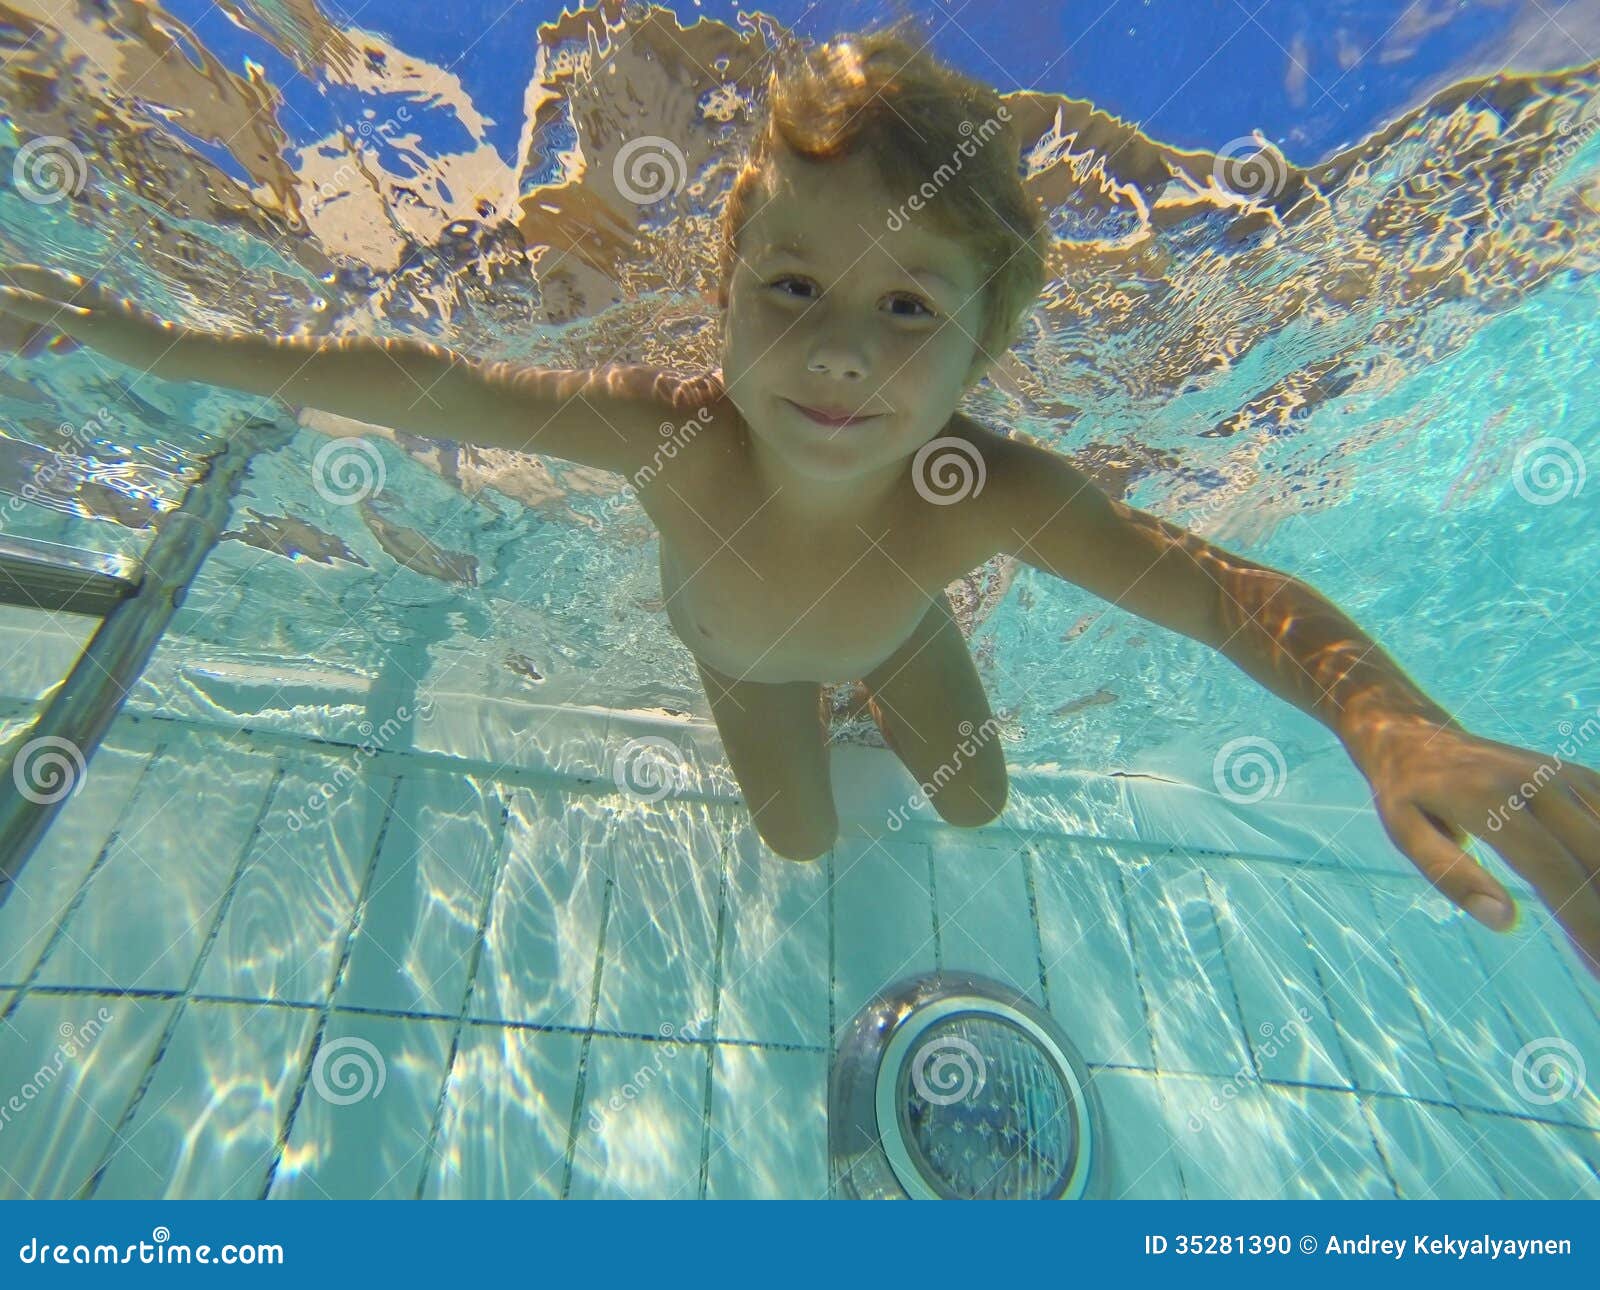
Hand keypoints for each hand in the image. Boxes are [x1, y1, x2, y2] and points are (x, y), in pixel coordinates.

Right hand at [0, 264, 177, 367]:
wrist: (175, 354)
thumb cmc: (130, 339)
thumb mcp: (81, 325)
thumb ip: (40, 308)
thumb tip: (1, 293)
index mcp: (75, 286)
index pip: (29, 276)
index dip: (7, 284)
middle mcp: (85, 290)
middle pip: (41, 297)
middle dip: (19, 315)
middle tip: (5, 341)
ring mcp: (98, 307)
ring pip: (58, 314)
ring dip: (38, 331)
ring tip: (24, 354)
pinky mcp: (110, 324)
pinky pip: (77, 326)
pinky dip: (62, 337)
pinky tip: (55, 351)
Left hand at [1349, 713, 1599, 978]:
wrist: (1419, 735)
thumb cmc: (1409, 795)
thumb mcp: (1405, 832)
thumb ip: (1450, 873)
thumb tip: (1504, 919)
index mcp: (1490, 798)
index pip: (1555, 869)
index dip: (1587, 922)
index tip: (1599, 969)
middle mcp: (1538, 781)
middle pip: (1598, 858)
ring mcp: (1564, 776)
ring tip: (1595, 947)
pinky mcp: (1580, 777)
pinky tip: (1597, 901)